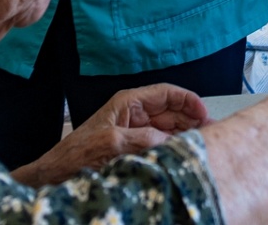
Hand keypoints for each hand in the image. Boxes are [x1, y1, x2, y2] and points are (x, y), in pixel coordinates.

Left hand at [11, 83, 210, 185]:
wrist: (57, 174)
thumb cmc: (77, 154)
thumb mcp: (111, 143)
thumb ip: (142, 138)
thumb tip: (170, 140)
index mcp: (129, 103)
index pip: (166, 93)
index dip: (188, 100)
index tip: (204, 113)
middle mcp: (134, 114)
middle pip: (172, 111)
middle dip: (191, 118)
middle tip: (210, 132)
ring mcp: (135, 132)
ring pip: (169, 128)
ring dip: (185, 134)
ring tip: (203, 142)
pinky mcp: (134, 148)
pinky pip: (160, 144)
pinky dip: (174, 147)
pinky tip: (184, 153)